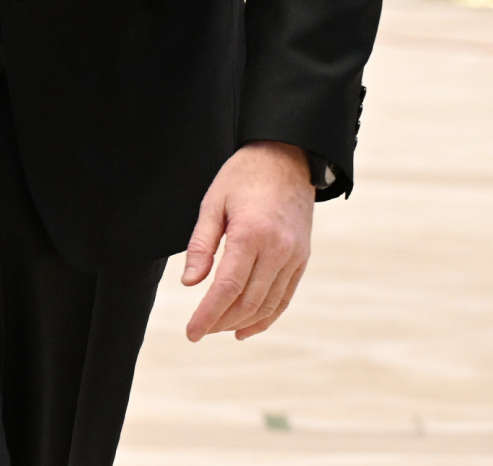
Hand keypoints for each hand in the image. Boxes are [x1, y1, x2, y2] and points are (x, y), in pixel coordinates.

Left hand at [181, 141, 314, 341]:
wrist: (286, 160)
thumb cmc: (242, 178)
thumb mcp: (212, 203)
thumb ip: (201, 245)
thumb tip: (189, 283)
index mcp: (251, 234)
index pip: (227, 288)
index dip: (208, 315)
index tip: (191, 332)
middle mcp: (278, 250)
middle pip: (248, 301)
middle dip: (221, 322)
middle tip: (198, 332)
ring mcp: (294, 257)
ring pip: (268, 304)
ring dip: (242, 322)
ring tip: (218, 329)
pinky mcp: (302, 260)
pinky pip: (285, 297)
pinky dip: (267, 316)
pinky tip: (247, 327)